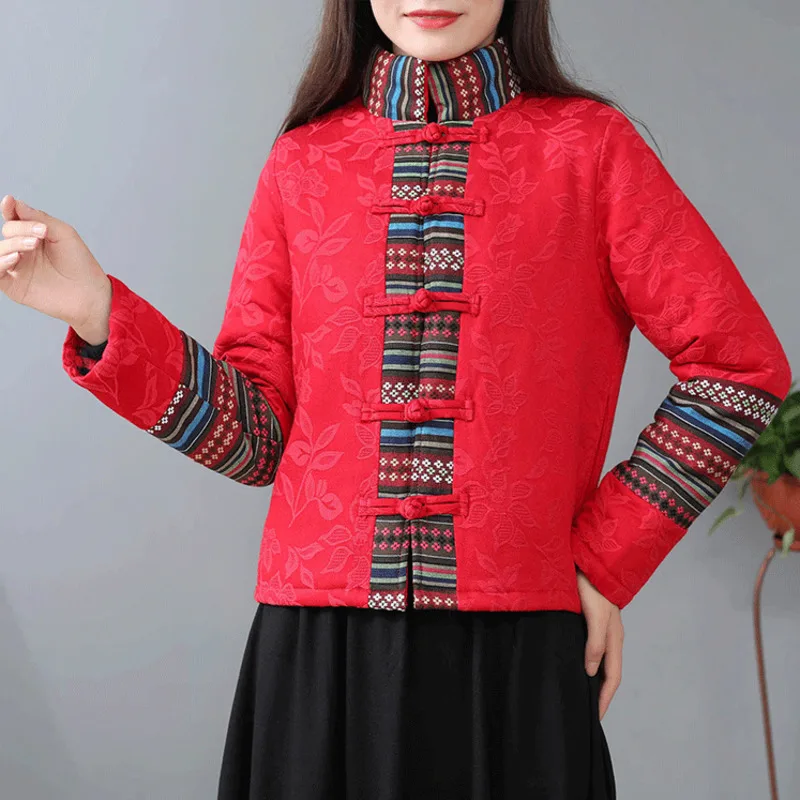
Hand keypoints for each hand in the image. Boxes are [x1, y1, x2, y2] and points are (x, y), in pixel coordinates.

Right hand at [0, 194, 111, 342]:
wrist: (89, 293)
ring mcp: (16, 267)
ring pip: (0, 249)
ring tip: (32, 244)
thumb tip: (15, 203)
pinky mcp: (13, 285)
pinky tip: (15, 257)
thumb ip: (39, 218)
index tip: (9, 202)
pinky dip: (1, 261)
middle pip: (8, 231)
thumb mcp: (63, 234)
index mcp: (34, 236)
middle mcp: (22, 250)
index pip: (15, 219)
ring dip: (13, 243)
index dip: (9, 209)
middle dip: (22, 228)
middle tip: (42, 233)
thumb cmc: (80, 264)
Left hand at [577, 568, 622, 720]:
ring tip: (578, 691)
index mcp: (615, 639)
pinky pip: (591, 648)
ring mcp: (601, 628)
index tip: (595, 717)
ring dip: (592, 678)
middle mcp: (610, 636)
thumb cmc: (592, 587)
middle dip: (600, 693)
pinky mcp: (590, 620)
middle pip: (608, 672)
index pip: (613, 677)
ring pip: (600, 660)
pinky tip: (574, 663)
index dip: (604, 698)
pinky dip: (585, 662)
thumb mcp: (595, 617)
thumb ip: (595, 644)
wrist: (589, 561)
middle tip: (586, 709)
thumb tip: (591, 673)